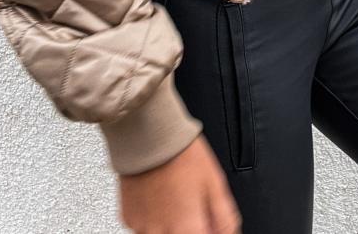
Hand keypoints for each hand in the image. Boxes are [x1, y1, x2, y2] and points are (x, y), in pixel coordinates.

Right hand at [118, 133, 241, 233]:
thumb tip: (230, 232)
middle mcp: (163, 232)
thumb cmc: (182, 153)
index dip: (207, 230)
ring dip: (170, 226)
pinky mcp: (127, 217)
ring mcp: (142, 226)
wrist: (150, 133)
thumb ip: (224, 215)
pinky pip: (142, 227)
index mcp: (188, 227)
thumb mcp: (215, 182)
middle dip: (188, 228)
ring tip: (175, 200)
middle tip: (191, 209)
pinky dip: (152, 219)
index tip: (207, 222)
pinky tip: (158, 197)